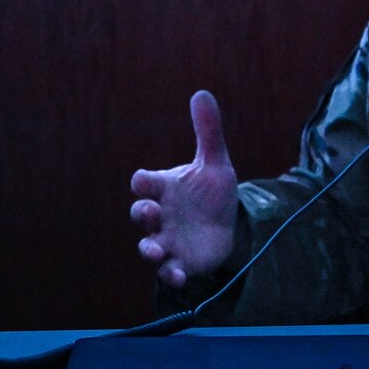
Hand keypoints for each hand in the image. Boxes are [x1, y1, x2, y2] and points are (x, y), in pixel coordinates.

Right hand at [131, 90, 239, 287]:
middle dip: (143, 214)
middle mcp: (161, 215)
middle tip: (152, 212)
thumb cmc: (211, 192)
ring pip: (148, 246)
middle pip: (141, 215)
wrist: (227, 224)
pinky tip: (180, 276)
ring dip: (148, 249)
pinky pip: (169, 271)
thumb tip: (203, 93)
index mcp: (164, 188)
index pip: (144, 183)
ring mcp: (168, 239)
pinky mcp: (181, 261)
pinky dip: (171, 275)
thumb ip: (208, 132)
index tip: (145, 182)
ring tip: (154, 251)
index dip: (142, 183)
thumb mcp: (215, 163)